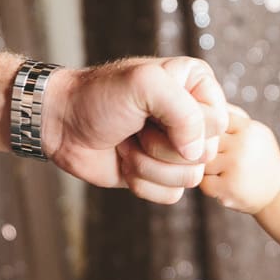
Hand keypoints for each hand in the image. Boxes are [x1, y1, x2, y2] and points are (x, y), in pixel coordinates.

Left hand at [44, 56, 227, 204]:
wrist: (62, 123)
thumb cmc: (99, 96)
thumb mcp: (145, 84)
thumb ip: (184, 111)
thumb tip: (196, 155)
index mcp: (196, 86)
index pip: (218, 122)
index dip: (188, 126)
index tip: (155, 110)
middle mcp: (192, 117)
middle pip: (206, 153)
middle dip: (164, 147)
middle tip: (137, 128)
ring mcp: (177, 148)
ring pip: (191, 178)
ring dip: (149, 165)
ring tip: (128, 143)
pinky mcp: (161, 176)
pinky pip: (172, 196)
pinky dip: (143, 184)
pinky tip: (125, 162)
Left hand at [200, 107, 279, 213]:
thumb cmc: (261, 158)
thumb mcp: (255, 132)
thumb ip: (233, 118)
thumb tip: (203, 99)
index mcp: (248, 128)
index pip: (213, 121)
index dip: (209, 131)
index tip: (214, 139)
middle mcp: (242, 145)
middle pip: (204, 141)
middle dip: (204, 149)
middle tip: (215, 158)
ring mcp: (235, 167)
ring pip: (200, 161)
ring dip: (205, 168)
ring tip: (220, 172)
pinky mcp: (228, 188)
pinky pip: (202, 182)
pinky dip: (209, 185)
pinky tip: (222, 185)